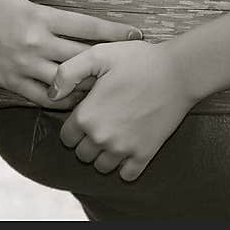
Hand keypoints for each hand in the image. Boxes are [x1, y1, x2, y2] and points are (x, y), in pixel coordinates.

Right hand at [0, 0, 141, 108]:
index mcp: (37, 17)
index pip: (85, 26)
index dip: (113, 31)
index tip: (135, 35)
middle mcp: (34, 45)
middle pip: (82, 56)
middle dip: (109, 60)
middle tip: (132, 63)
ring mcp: (23, 67)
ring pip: (66, 82)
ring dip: (90, 84)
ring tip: (111, 85)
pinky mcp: (12, 84)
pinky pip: (44, 99)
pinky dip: (63, 101)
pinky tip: (79, 100)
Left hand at [50, 40, 193, 180]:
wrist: (178, 72)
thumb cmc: (137, 60)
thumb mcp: (98, 55)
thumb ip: (67, 73)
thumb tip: (51, 94)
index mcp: (86, 116)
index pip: (66, 137)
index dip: (74, 126)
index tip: (86, 114)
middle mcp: (102, 138)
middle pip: (82, 154)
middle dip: (87, 141)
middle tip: (101, 122)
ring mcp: (124, 149)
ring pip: (102, 166)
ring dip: (104, 155)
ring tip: (114, 134)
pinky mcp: (145, 154)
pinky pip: (127, 175)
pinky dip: (125, 167)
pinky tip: (129, 148)